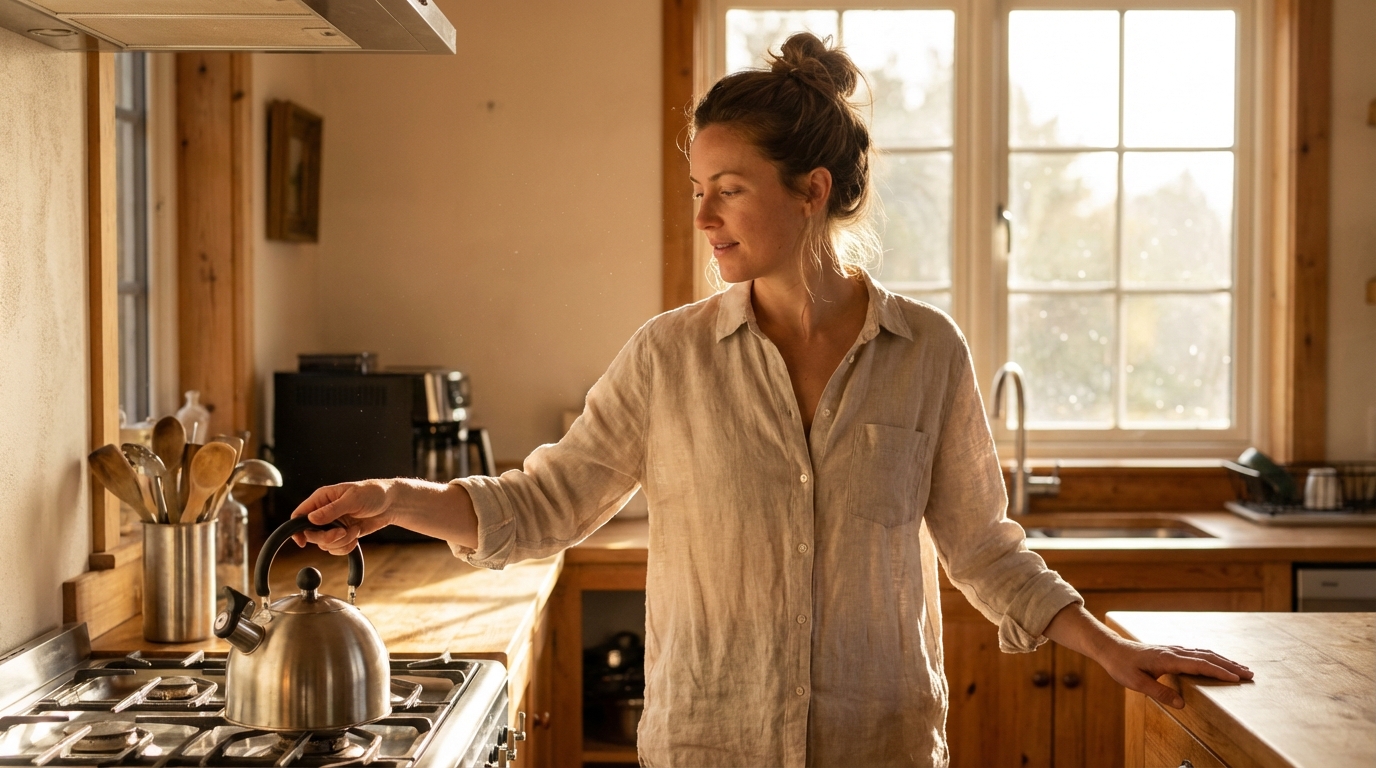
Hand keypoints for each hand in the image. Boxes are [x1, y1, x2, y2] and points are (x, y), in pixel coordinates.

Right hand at [290, 479, 397, 555]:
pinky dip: (346, 547)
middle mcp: (324, 513)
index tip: (302, 541)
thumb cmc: (373, 493)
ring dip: (341, 542)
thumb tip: (311, 519)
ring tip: (355, 530)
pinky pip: (336, 548)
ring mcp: (333, 525)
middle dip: (327, 537)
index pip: (299, 515)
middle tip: (341, 533)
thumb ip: (332, 510)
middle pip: (311, 534)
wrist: (392, 504)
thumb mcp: (353, 499)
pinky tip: (356, 537)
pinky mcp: (343, 534)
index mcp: (322, 498)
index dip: (296, 529)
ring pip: (324, 543)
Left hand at [1095, 639, 1252, 708]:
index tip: (1236, 679)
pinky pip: (1198, 653)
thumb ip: (1159, 692)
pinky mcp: (1172, 651)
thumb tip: (1181, 704)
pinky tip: (1220, 662)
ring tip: (1242, 668)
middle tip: (1250, 674)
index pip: (1198, 665)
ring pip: (1204, 653)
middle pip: (1207, 657)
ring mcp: (1174, 650)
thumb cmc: (1122, 666)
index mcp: (1167, 659)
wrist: (1111, 649)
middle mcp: (1174, 652)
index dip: (1218, 672)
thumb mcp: (1136, 683)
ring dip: (1224, 660)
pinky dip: (1213, 657)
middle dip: (1229, 666)